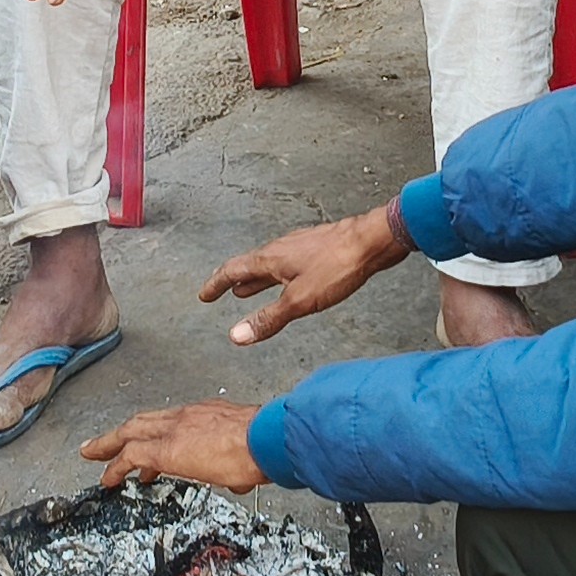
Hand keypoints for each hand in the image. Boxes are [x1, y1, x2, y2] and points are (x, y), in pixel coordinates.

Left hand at [82, 400, 265, 492]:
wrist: (267, 439)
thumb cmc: (267, 444)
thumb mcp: (249, 449)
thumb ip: (237, 462)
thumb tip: (238, 479)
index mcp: (206, 414)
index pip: (170, 421)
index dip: (153, 432)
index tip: (146, 446)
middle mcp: (186, 416)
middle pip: (142, 421)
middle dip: (121, 434)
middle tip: (102, 445)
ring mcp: (174, 430)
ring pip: (130, 432)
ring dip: (110, 444)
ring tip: (94, 456)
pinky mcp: (166, 450)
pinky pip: (131, 456)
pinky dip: (116, 467)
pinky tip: (108, 479)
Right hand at [202, 200, 416, 343]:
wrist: (371, 241)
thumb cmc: (337, 266)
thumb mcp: (299, 301)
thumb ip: (268, 319)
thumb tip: (236, 335)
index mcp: (270, 258)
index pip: (232, 270)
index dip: (215, 284)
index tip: (204, 295)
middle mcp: (281, 248)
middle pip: (248, 265)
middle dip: (232, 281)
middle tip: (220, 291)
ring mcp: (299, 246)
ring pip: (269, 264)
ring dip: (254, 279)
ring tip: (246, 291)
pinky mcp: (318, 248)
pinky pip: (286, 263)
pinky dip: (276, 276)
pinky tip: (288, 281)